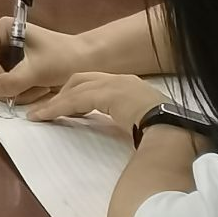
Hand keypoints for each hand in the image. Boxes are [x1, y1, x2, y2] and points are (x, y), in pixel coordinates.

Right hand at [0, 18, 87, 104]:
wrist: (87, 64)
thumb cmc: (66, 57)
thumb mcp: (38, 69)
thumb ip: (12, 80)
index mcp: (3, 30)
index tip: (7, 77)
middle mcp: (0, 43)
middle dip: (1, 83)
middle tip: (22, 88)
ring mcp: (5, 59)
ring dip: (13, 91)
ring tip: (37, 88)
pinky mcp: (12, 72)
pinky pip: (3, 89)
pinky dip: (18, 94)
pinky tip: (37, 89)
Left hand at [26, 71, 168, 133]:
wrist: (178, 132)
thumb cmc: (170, 134)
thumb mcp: (149, 126)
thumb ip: (136, 125)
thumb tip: (132, 137)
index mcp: (134, 88)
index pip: (100, 86)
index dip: (80, 94)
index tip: (68, 108)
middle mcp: (123, 81)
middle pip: (84, 80)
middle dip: (65, 92)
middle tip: (49, 109)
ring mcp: (116, 84)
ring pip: (75, 88)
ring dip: (55, 102)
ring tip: (39, 114)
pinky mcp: (106, 94)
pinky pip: (74, 100)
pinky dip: (56, 108)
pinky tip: (43, 117)